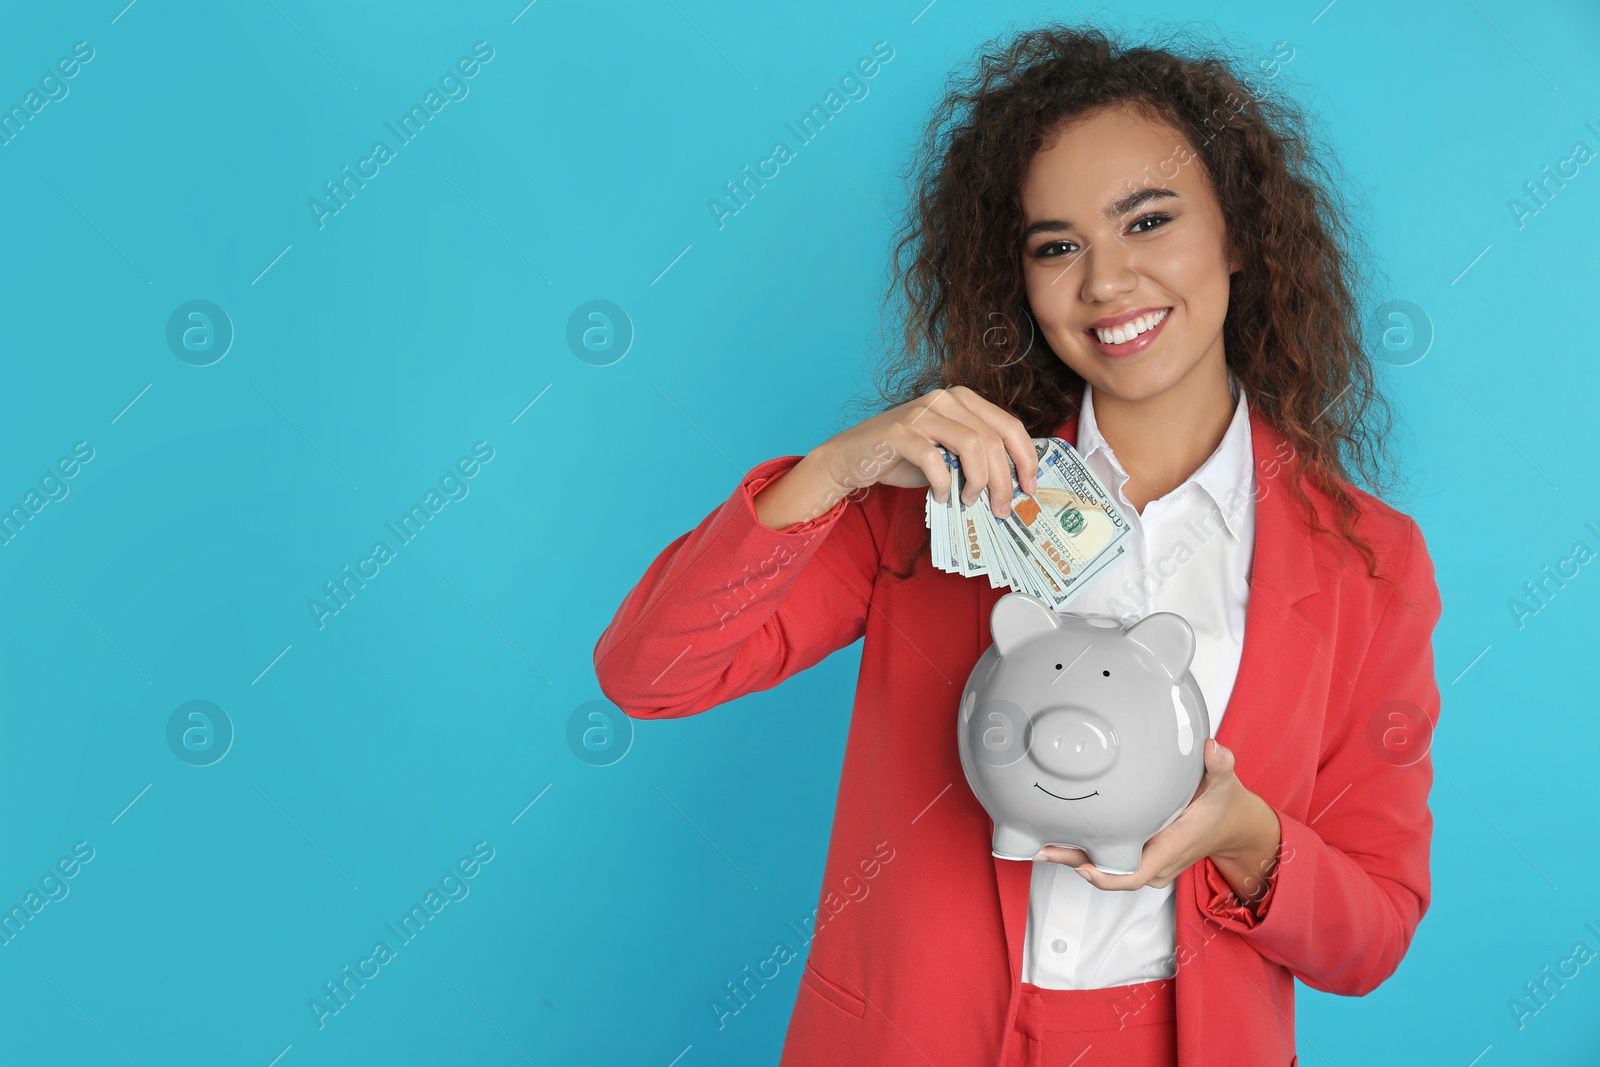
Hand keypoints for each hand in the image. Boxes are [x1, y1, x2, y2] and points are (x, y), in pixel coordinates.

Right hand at [753, 385, 1039, 529]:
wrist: (853, 457)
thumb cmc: (904, 457)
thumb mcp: (948, 453)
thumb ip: (977, 457)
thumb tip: (1012, 484)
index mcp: (963, 400)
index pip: (1009, 425)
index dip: (1025, 458)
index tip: (1029, 487)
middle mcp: (945, 399)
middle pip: (993, 439)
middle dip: (1003, 479)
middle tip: (1001, 507)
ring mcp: (922, 412)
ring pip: (971, 446)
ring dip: (977, 481)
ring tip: (969, 502)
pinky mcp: (900, 431)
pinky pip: (934, 459)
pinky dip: (943, 484)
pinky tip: (941, 496)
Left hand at [1036, 738, 1277, 894]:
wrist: (1234, 827)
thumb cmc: (1223, 807)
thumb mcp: (1225, 783)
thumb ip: (1220, 764)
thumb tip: (1212, 748)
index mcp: (1170, 847)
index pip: (1134, 875)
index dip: (1107, 876)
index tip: (1083, 867)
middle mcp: (1156, 862)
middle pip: (1109, 871)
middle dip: (1075, 860)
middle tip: (1040, 846)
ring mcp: (1147, 862)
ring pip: (1106, 866)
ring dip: (1075, 855)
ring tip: (1038, 841)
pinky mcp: (1142, 856)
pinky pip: (1110, 859)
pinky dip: (1086, 849)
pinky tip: (1060, 833)